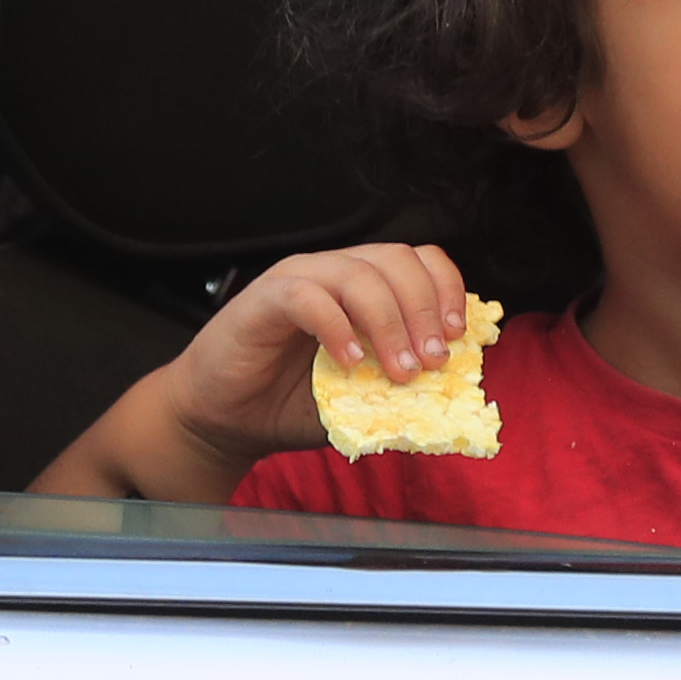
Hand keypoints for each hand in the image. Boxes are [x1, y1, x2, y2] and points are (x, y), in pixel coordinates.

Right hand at [31, 242, 473, 500]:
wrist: (223, 419)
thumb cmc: (290, 404)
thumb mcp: (361, 399)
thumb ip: (400, 389)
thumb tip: (454, 400)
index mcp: (362, 286)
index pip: (418, 260)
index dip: (446, 290)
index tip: (457, 336)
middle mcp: (332, 272)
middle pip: (395, 259)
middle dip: (423, 309)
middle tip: (433, 361)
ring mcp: (297, 281)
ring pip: (356, 273)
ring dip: (389, 322)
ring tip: (400, 370)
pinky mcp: (263, 300)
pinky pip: (307, 297)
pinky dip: (336, 327)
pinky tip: (349, 362)